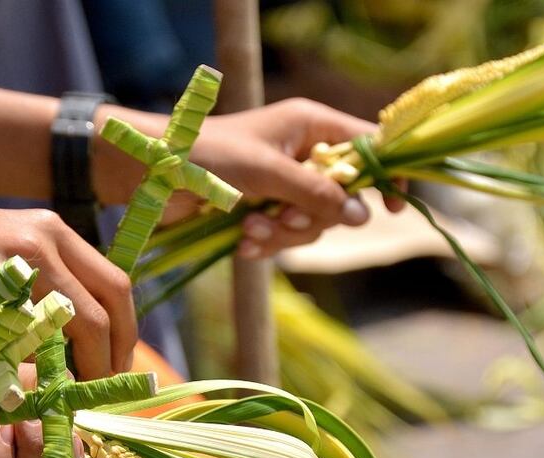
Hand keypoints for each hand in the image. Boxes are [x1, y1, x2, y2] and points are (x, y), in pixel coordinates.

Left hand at [189, 98, 405, 257]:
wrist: (149, 175)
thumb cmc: (206, 156)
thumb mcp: (267, 172)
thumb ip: (317, 193)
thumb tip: (361, 215)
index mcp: (310, 126)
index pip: (368, 144)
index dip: (385, 174)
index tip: (394, 207)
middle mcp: (301, 153)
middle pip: (342, 197)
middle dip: (314, 217)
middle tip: (284, 219)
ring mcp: (281, 184)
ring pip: (312, 224)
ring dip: (283, 235)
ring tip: (250, 231)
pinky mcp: (261, 211)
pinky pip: (285, 238)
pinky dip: (265, 244)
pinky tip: (241, 243)